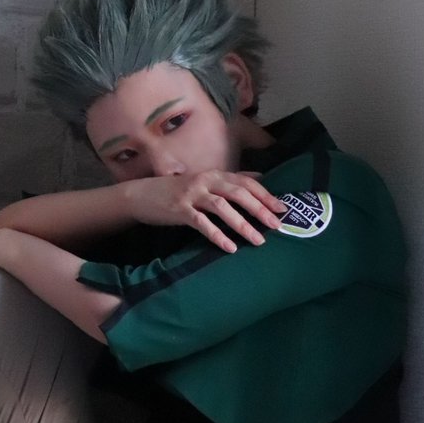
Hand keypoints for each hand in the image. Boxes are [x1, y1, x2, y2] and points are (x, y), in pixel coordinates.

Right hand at [122, 170, 285, 253]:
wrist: (141, 195)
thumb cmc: (176, 190)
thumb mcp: (204, 181)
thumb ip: (230, 180)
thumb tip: (260, 177)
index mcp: (214, 174)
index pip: (245, 182)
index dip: (265, 195)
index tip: (282, 208)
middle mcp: (205, 181)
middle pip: (237, 193)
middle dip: (259, 209)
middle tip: (277, 225)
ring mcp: (191, 195)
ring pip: (222, 208)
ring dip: (242, 224)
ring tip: (259, 240)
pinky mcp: (179, 210)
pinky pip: (202, 223)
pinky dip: (217, 235)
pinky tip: (230, 247)